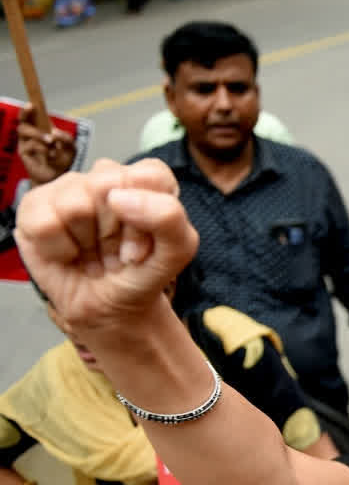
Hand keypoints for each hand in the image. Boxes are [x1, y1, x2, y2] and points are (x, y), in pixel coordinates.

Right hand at [13, 158, 196, 333]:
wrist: (109, 310)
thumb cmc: (141, 274)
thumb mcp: (177, 251)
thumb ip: (169, 218)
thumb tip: (118, 197)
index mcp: (146, 180)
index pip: (148, 175)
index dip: (147, 216)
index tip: (145, 243)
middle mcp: (105, 177)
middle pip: (107, 186)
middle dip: (114, 232)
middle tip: (117, 251)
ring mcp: (67, 188)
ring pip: (74, 205)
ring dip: (87, 243)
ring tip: (94, 254)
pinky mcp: (35, 207)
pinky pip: (43, 223)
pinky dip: (59, 250)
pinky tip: (69, 254)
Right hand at [17, 104, 76, 185]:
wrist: (58, 177)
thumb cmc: (63, 160)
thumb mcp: (71, 148)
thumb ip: (67, 139)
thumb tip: (54, 132)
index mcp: (43, 129)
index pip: (34, 116)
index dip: (30, 108)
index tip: (32, 103)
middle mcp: (32, 134)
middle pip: (22, 119)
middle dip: (25, 113)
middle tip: (31, 108)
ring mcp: (26, 143)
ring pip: (23, 129)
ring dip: (37, 133)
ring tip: (50, 141)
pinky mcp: (23, 152)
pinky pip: (28, 145)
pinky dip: (40, 147)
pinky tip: (49, 153)